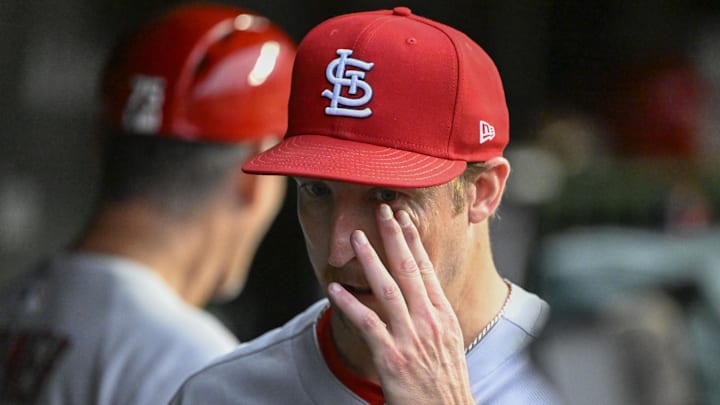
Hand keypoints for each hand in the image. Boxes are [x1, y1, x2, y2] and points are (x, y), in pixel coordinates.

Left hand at [327, 204, 474, 404]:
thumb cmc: (446, 384)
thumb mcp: (449, 344)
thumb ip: (433, 316)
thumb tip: (421, 294)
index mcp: (443, 316)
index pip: (427, 270)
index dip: (414, 241)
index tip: (404, 219)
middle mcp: (429, 321)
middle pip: (409, 270)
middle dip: (395, 237)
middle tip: (383, 210)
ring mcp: (411, 338)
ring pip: (388, 289)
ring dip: (371, 260)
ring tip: (357, 238)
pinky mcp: (392, 358)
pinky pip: (368, 323)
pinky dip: (350, 304)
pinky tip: (334, 289)